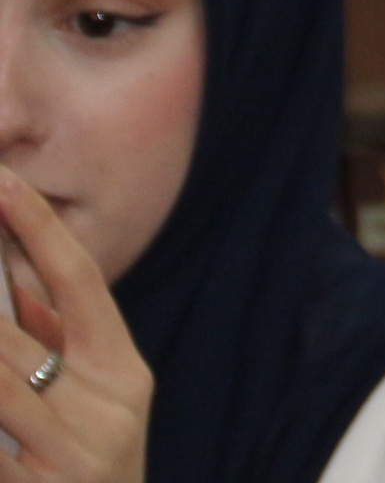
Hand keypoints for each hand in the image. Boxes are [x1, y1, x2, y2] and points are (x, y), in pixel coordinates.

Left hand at [0, 170, 147, 482]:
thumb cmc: (88, 473)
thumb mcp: (87, 406)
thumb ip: (54, 344)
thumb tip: (17, 277)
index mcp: (122, 371)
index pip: (79, 280)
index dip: (38, 227)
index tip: (3, 181)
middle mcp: (106, 404)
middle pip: (14, 332)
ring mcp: (72, 451)